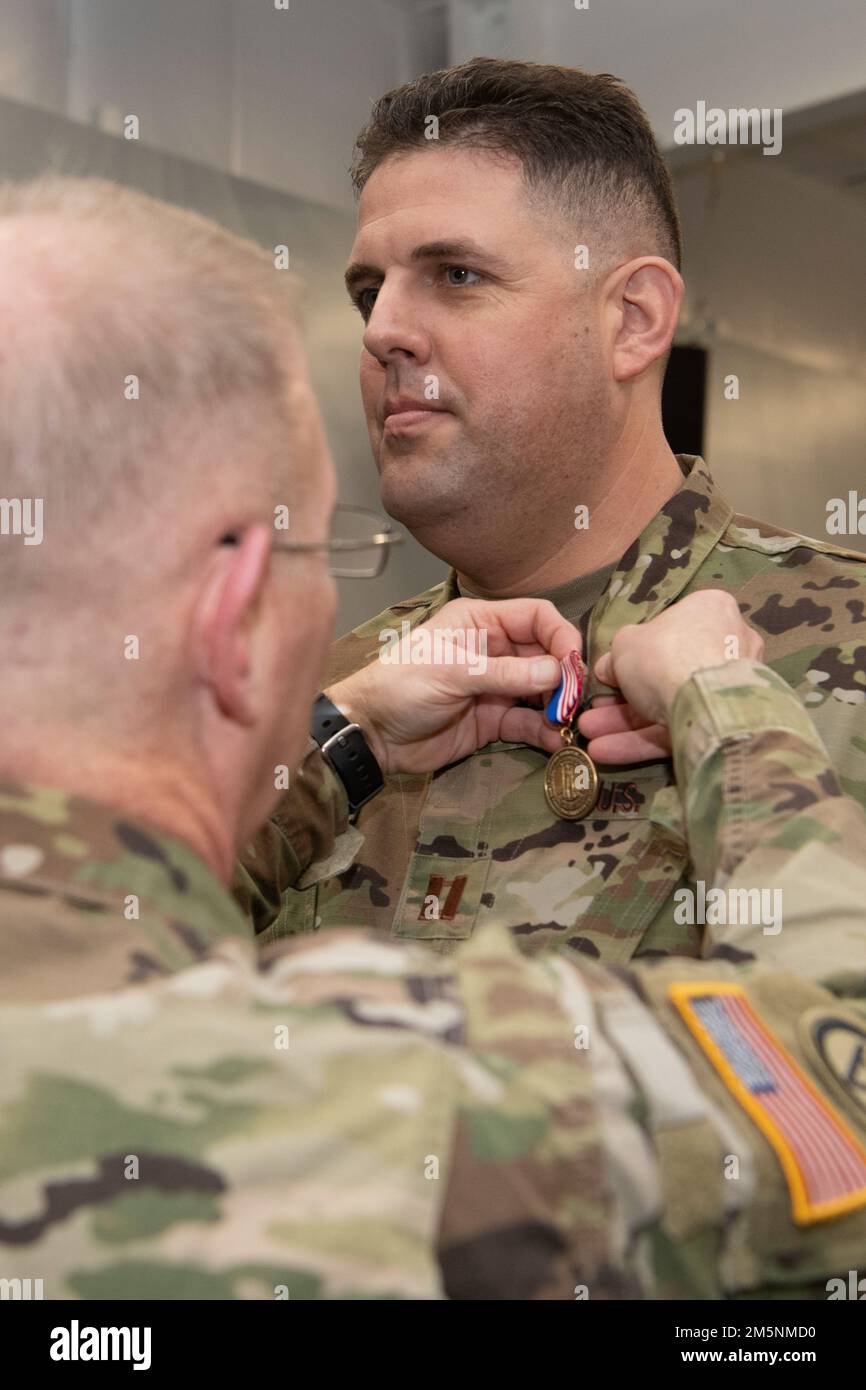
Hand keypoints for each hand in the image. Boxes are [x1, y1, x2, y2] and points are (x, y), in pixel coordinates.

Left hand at [326, 597, 580, 774]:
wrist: (371, 735)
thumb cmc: (401, 687)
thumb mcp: (452, 673)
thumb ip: (506, 674)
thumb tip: (558, 672)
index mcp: (481, 622)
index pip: (536, 617)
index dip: (561, 636)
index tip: (575, 665)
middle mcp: (494, 650)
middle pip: (546, 655)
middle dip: (565, 676)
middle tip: (576, 701)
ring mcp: (496, 687)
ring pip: (542, 691)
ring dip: (559, 706)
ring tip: (570, 723)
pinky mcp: (494, 721)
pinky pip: (529, 723)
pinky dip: (545, 731)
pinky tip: (559, 741)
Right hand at [577, 590, 763, 764]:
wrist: (701, 700)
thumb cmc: (663, 654)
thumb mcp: (625, 644)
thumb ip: (616, 656)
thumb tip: (608, 668)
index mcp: (711, 612)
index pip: (671, 630)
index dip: (635, 652)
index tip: (610, 671)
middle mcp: (727, 648)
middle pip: (665, 673)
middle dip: (622, 696)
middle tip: (594, 707)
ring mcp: (727, 691)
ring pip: (667, 705)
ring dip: (624, 722)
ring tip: (588, 732)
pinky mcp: (722, 726)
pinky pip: (676, 729)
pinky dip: (641, 741)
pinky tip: (603, 751)